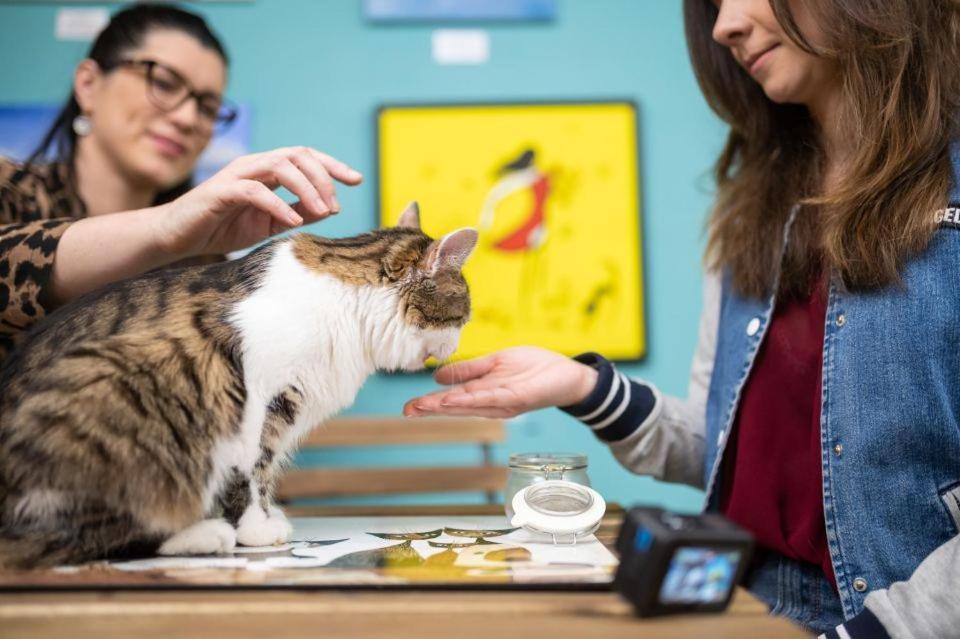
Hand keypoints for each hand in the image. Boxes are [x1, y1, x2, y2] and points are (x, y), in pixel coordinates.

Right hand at [154, 146, 362, 257]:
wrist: (176, 237)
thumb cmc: (221, 228)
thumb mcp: (269, 224)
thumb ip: (298, 212)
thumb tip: (331, 208)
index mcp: (266, 171)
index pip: (305, 157)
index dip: (332, 165)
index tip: (356, 179)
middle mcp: (253, 166)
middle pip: (297, 155)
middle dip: (323, 176)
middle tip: (336, 204)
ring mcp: (236, 175)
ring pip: (280, 165)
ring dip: (306, 187)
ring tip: (322, 211)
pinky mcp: (221, 191)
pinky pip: (256, 191)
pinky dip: (279, 204)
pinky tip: (294, 220)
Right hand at [403, 346, 598, 418]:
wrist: (567, 374)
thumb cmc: (534, 368)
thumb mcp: (495, 363)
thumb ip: (468, 369)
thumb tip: (437, 376)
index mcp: (484, 394)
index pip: (453, 399)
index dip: (430, 403)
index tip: (408, 408)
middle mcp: (491, 403)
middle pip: (457, 407)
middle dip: (432, 408)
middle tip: (408, 410)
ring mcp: (504, 403)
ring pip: (470, 405)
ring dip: (447, 406)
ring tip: (424, 405)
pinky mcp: (518, 398)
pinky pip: (491, 398)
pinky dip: (471, 400)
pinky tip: (453, 399)